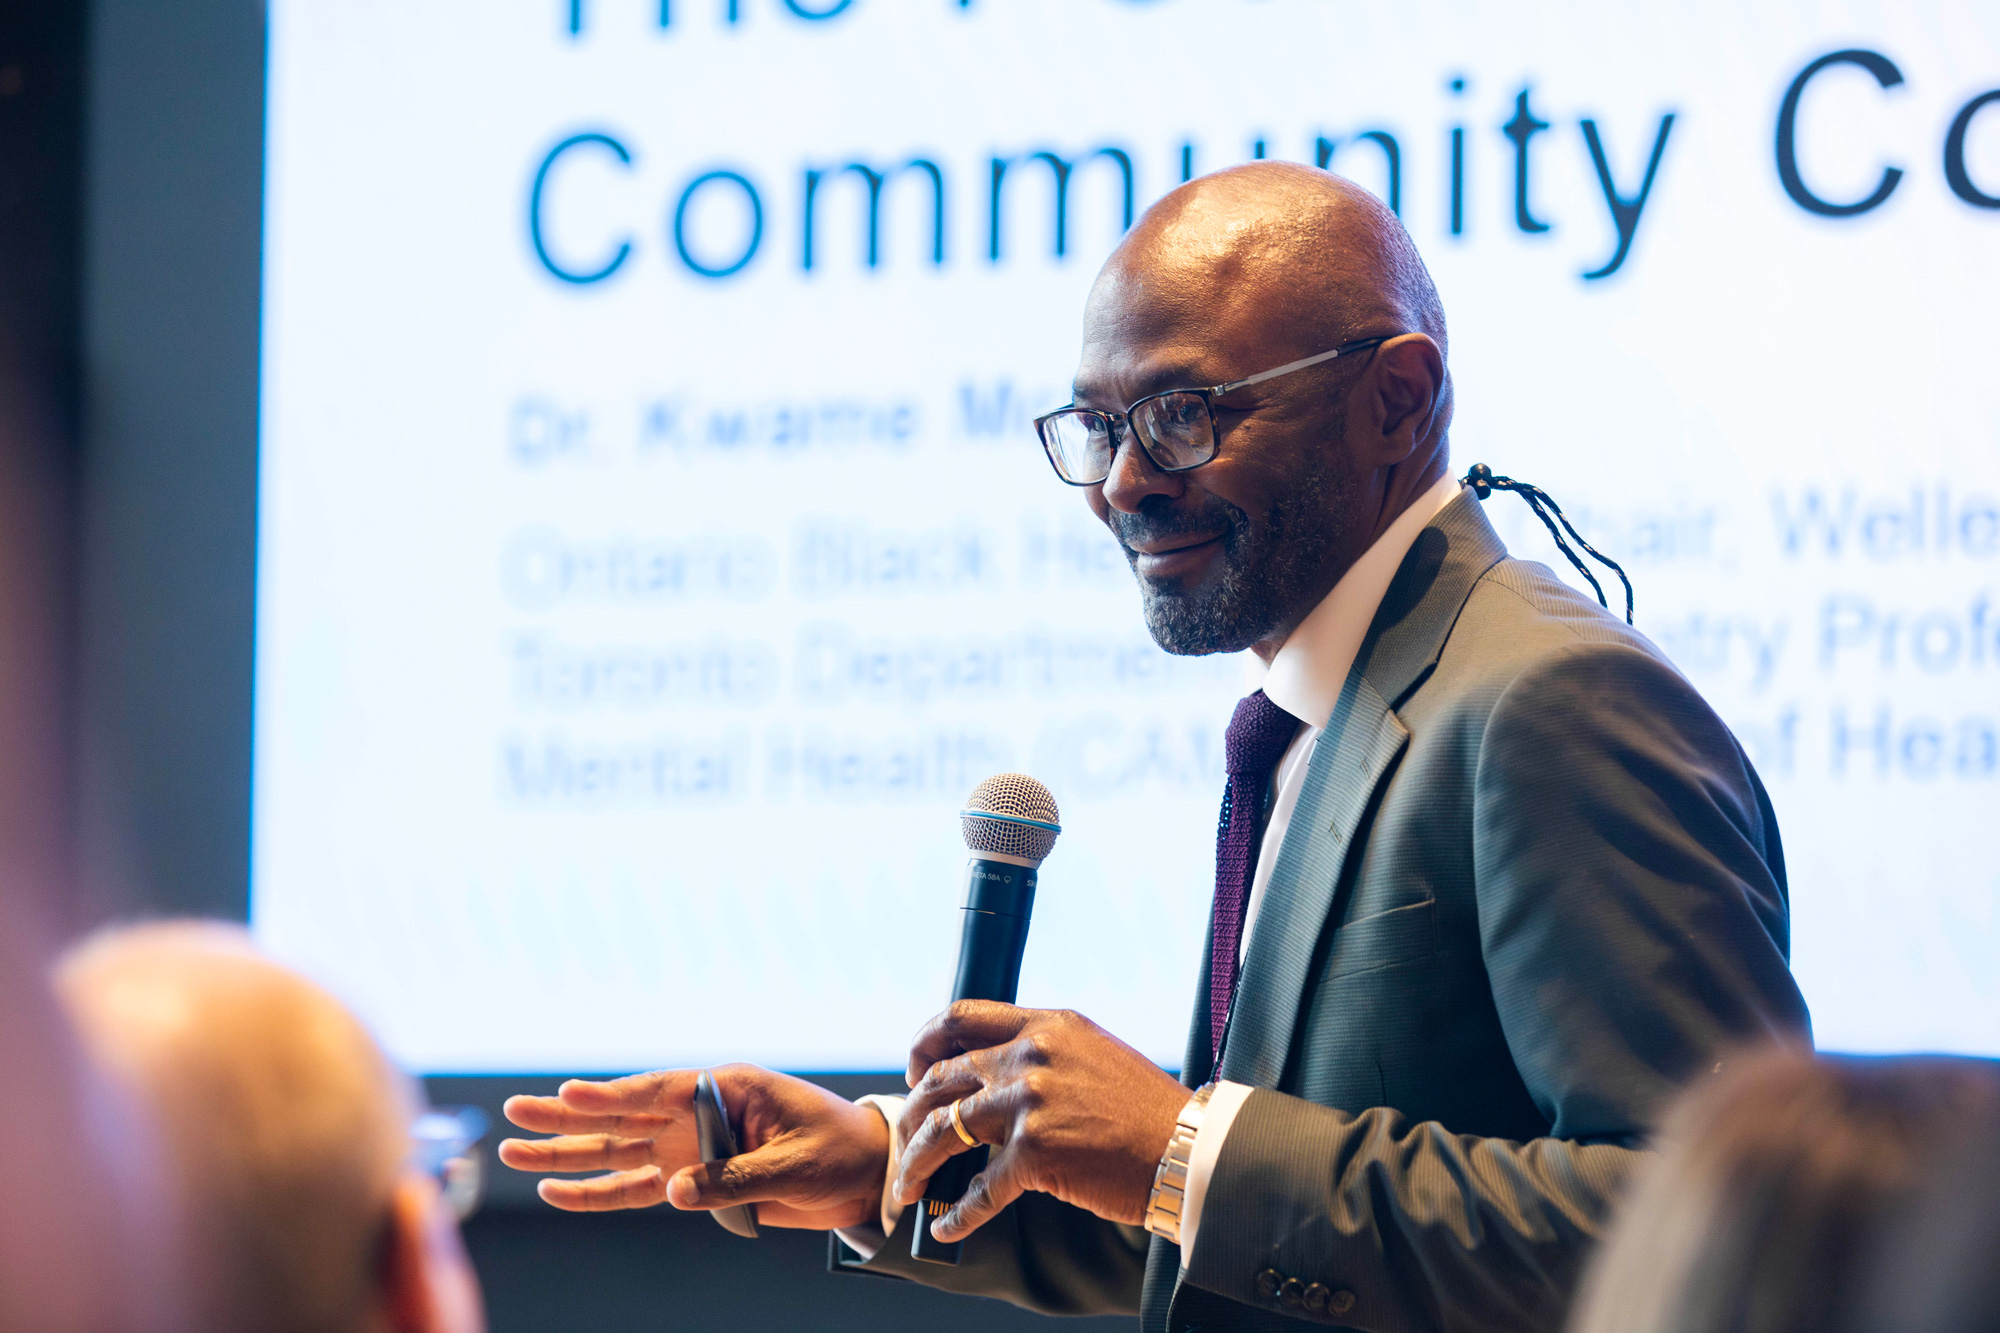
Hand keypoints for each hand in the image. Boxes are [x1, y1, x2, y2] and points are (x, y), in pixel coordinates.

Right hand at [498, 1063, 888, 1229]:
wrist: (865, 1175)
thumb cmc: (839, 1150)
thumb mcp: (795, 1162)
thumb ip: (735, 1179)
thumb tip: (673, 1193)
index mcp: (727, 1088)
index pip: (658, 1090)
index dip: (610, 1095)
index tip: (566, 1093)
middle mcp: (699, 1113)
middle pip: (622, 1117)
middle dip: (566, 1118)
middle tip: (514, 1113)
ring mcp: (691, 1147)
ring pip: (616, 1153)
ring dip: (567, 1155)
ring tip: (512, 1152)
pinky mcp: (694, 1182)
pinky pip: (636, 1190)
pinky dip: (598, 1193)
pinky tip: (559, 1191)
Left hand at [891, 1002, 1190, 1242]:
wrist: (1187, 1148)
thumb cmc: (1145, 1110)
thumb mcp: (1092, 1053)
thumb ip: (1042, 1053)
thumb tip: (992, 1075)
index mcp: (1046, 1026)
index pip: (960, 1017)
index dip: (924, 1043)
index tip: (915, 1070)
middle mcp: (1030, 1056)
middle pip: (940, 1077)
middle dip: (911, 1113)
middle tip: (905, 1139)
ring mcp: (1029, 1103)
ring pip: (942, 1130)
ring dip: (916, 1163)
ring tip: (908, 1188)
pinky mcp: (1035, 1153)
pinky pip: (978, 1190)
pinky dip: (957, 1214)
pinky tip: (946, 1226)